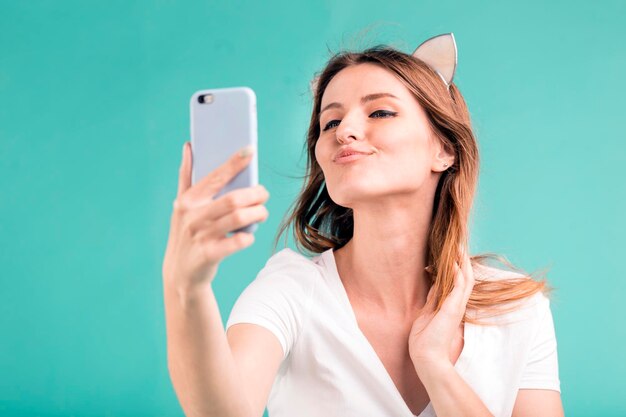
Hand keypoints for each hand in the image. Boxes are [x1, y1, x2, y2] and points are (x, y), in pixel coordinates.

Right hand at [162, 142, 268, 290]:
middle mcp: (192, 216)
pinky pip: (238, 242)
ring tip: (262, 212)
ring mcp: (200, 236)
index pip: (215, 176)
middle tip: (263, 194)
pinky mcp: (209, 255)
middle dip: (255, 194)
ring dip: (257, 213)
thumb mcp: (181, 205)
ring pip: (238, 218)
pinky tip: (249, 234)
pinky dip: (248, 237)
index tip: (250, 150)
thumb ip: (186, 176)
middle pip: (233, 199)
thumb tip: (189, 146)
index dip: (234, 163)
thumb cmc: (186, 232)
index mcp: (188, 200)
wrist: (180, 273)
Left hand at [408, 247, 474, 372]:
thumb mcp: (426, 313)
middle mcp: (456, 305)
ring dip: (463, 263)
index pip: (455, 282)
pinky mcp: (454, 308)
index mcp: (449, 306)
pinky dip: (459, 273)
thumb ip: (432, 299)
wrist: (427, 357)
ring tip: (459, 248)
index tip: (446, 255)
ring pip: (466, 279)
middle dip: (461, 261)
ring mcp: (457, 306)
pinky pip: (460, 286)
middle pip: (464, 278)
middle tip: (458, 246)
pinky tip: (455, 262)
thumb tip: (433, 284)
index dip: (452, 268)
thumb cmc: (424, 340)